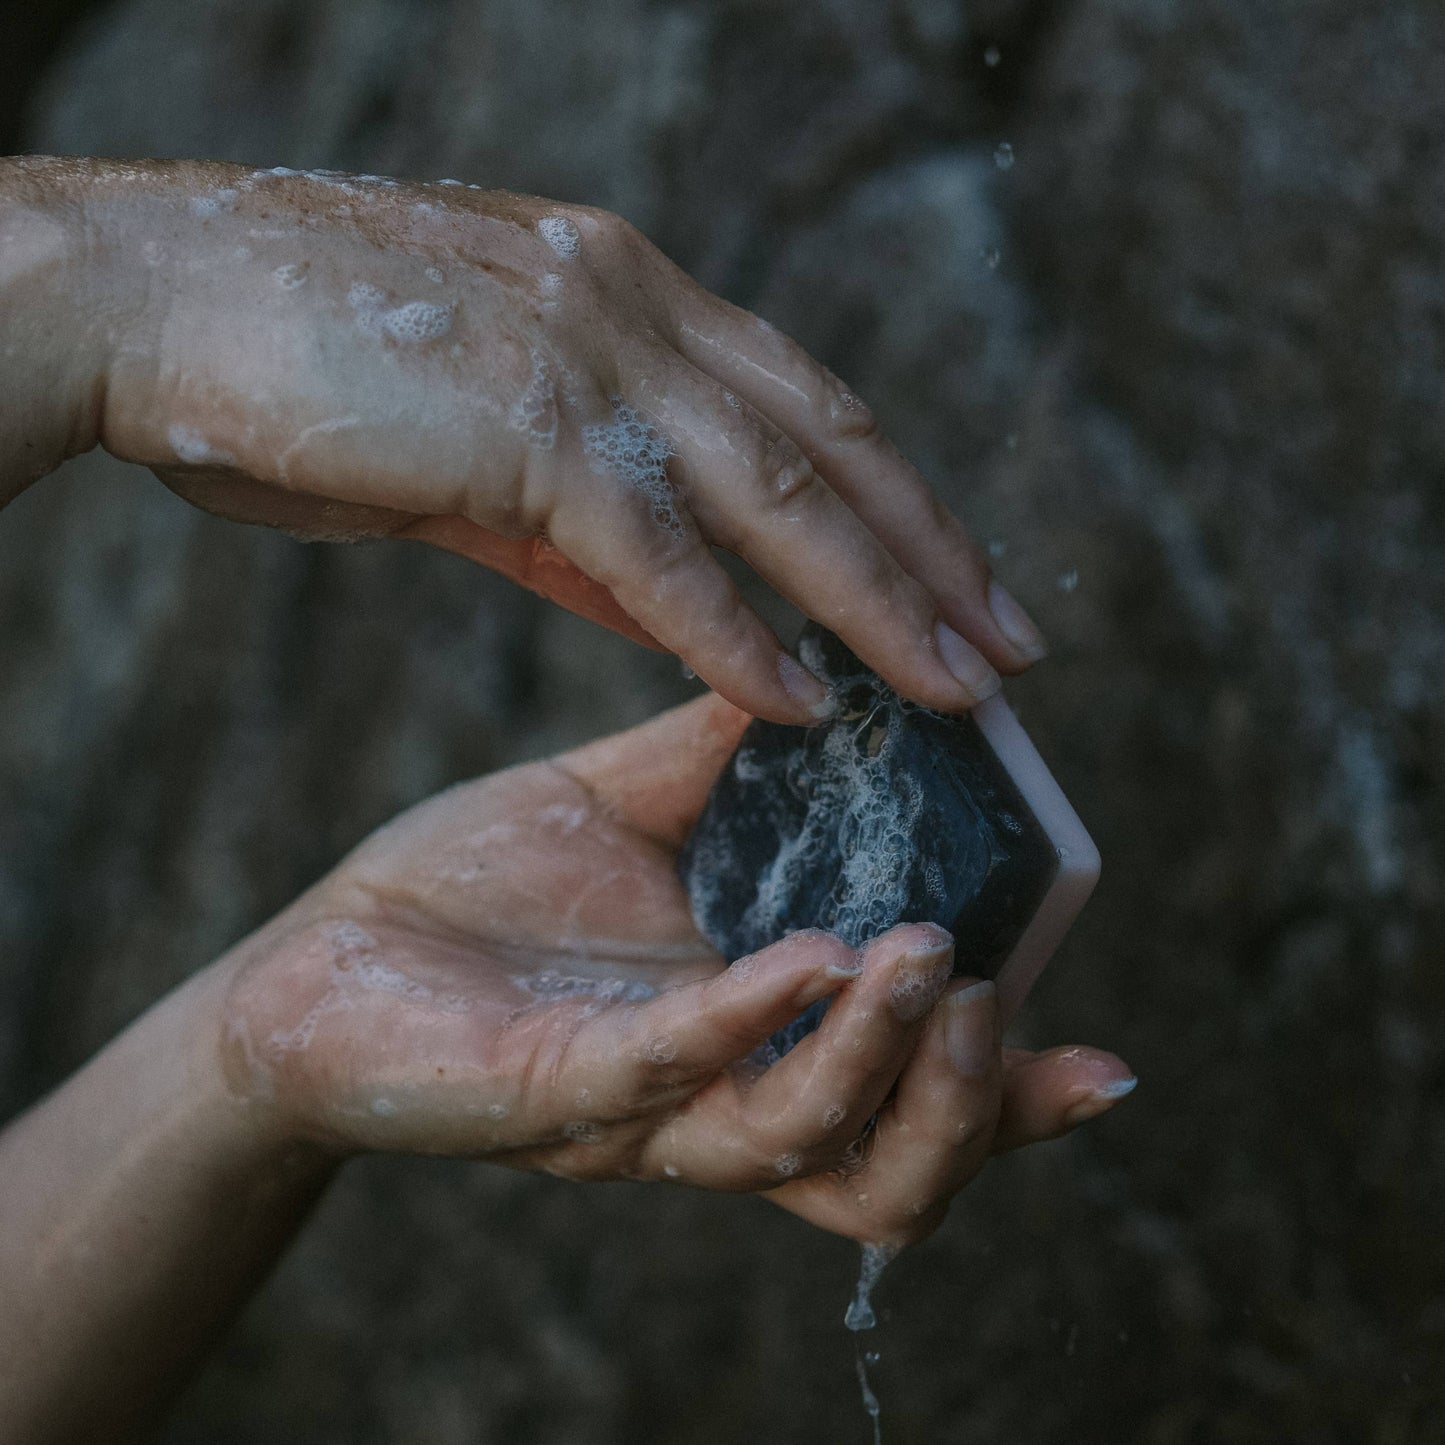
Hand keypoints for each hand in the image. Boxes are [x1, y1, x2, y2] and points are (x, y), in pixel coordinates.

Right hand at [16, 158, 1045, 721]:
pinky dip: (739, 631)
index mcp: (628, 291)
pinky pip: (661, 547)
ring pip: (780, 491)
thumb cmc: (306, 367)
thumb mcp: (482, 442)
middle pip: (831, 441)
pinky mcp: (525, 422)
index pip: (804, 403)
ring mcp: (587, 353)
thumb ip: (593, 523)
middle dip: (932, 552)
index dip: (896, 495)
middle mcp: (634, 304)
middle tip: (1015, 646)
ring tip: (960, 688)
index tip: (961, 576)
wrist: (153, 304)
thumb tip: (691, 608)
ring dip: (880, 598)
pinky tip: (807, 701)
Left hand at [220, 694, 1132, 1245]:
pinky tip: (802, 955)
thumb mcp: (630, 815)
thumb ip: (729, 763)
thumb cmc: (485, 896)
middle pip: (883, 1171)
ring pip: (797, 1140)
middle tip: (999, 999)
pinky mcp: (551, 1094)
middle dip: (966, 1104)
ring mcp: (638, 1112)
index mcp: (754, 1043)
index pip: (906, 1103)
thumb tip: (831, 671)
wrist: (326, 958)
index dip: (1011, 1103)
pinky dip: (747, 1017)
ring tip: (923, 962)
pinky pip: (669, 1075)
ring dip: (877, 1059)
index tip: (1105, 1063)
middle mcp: (714, 1101)